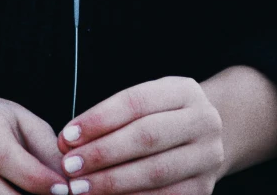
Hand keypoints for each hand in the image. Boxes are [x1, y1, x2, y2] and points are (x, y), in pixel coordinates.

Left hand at [57, 77, 224, 194]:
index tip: (68, 135)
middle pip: (146, 136)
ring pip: (155, 171)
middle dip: (102, 153)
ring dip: (112, 182)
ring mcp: (208, 156)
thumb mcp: (147, 102)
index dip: (99, 119)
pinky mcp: (205, 188)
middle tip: (69, 165)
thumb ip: (112, 117)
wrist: (209, 137)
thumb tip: (69, 141)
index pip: (136, 102)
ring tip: (80, 187)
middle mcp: (202, 121)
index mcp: (183, 91)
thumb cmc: (162, 117)